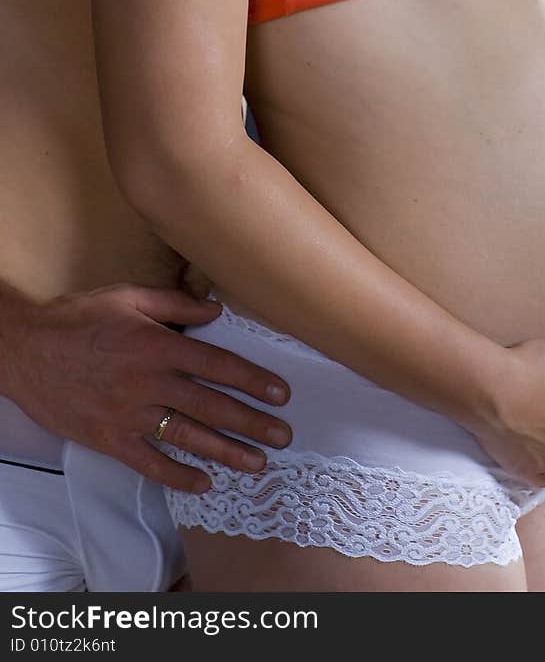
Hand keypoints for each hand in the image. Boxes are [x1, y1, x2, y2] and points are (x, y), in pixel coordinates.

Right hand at [4, 284, 293, 493]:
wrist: (25, 349)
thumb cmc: (79, 317)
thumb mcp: (128, 297)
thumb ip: (176, 304)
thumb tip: (217, 310)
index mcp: (157, 345)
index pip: (218, 365)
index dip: (252, 380)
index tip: (280, 394)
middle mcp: (148, 382)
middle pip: (211, 406)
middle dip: (251, 423)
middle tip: (282, 437)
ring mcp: (128, 414)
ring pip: (187, 437)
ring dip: (225, 452)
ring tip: (256, 464)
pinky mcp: (108, 438)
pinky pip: (148, 463)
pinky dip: (177, 476)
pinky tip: (203, 483)